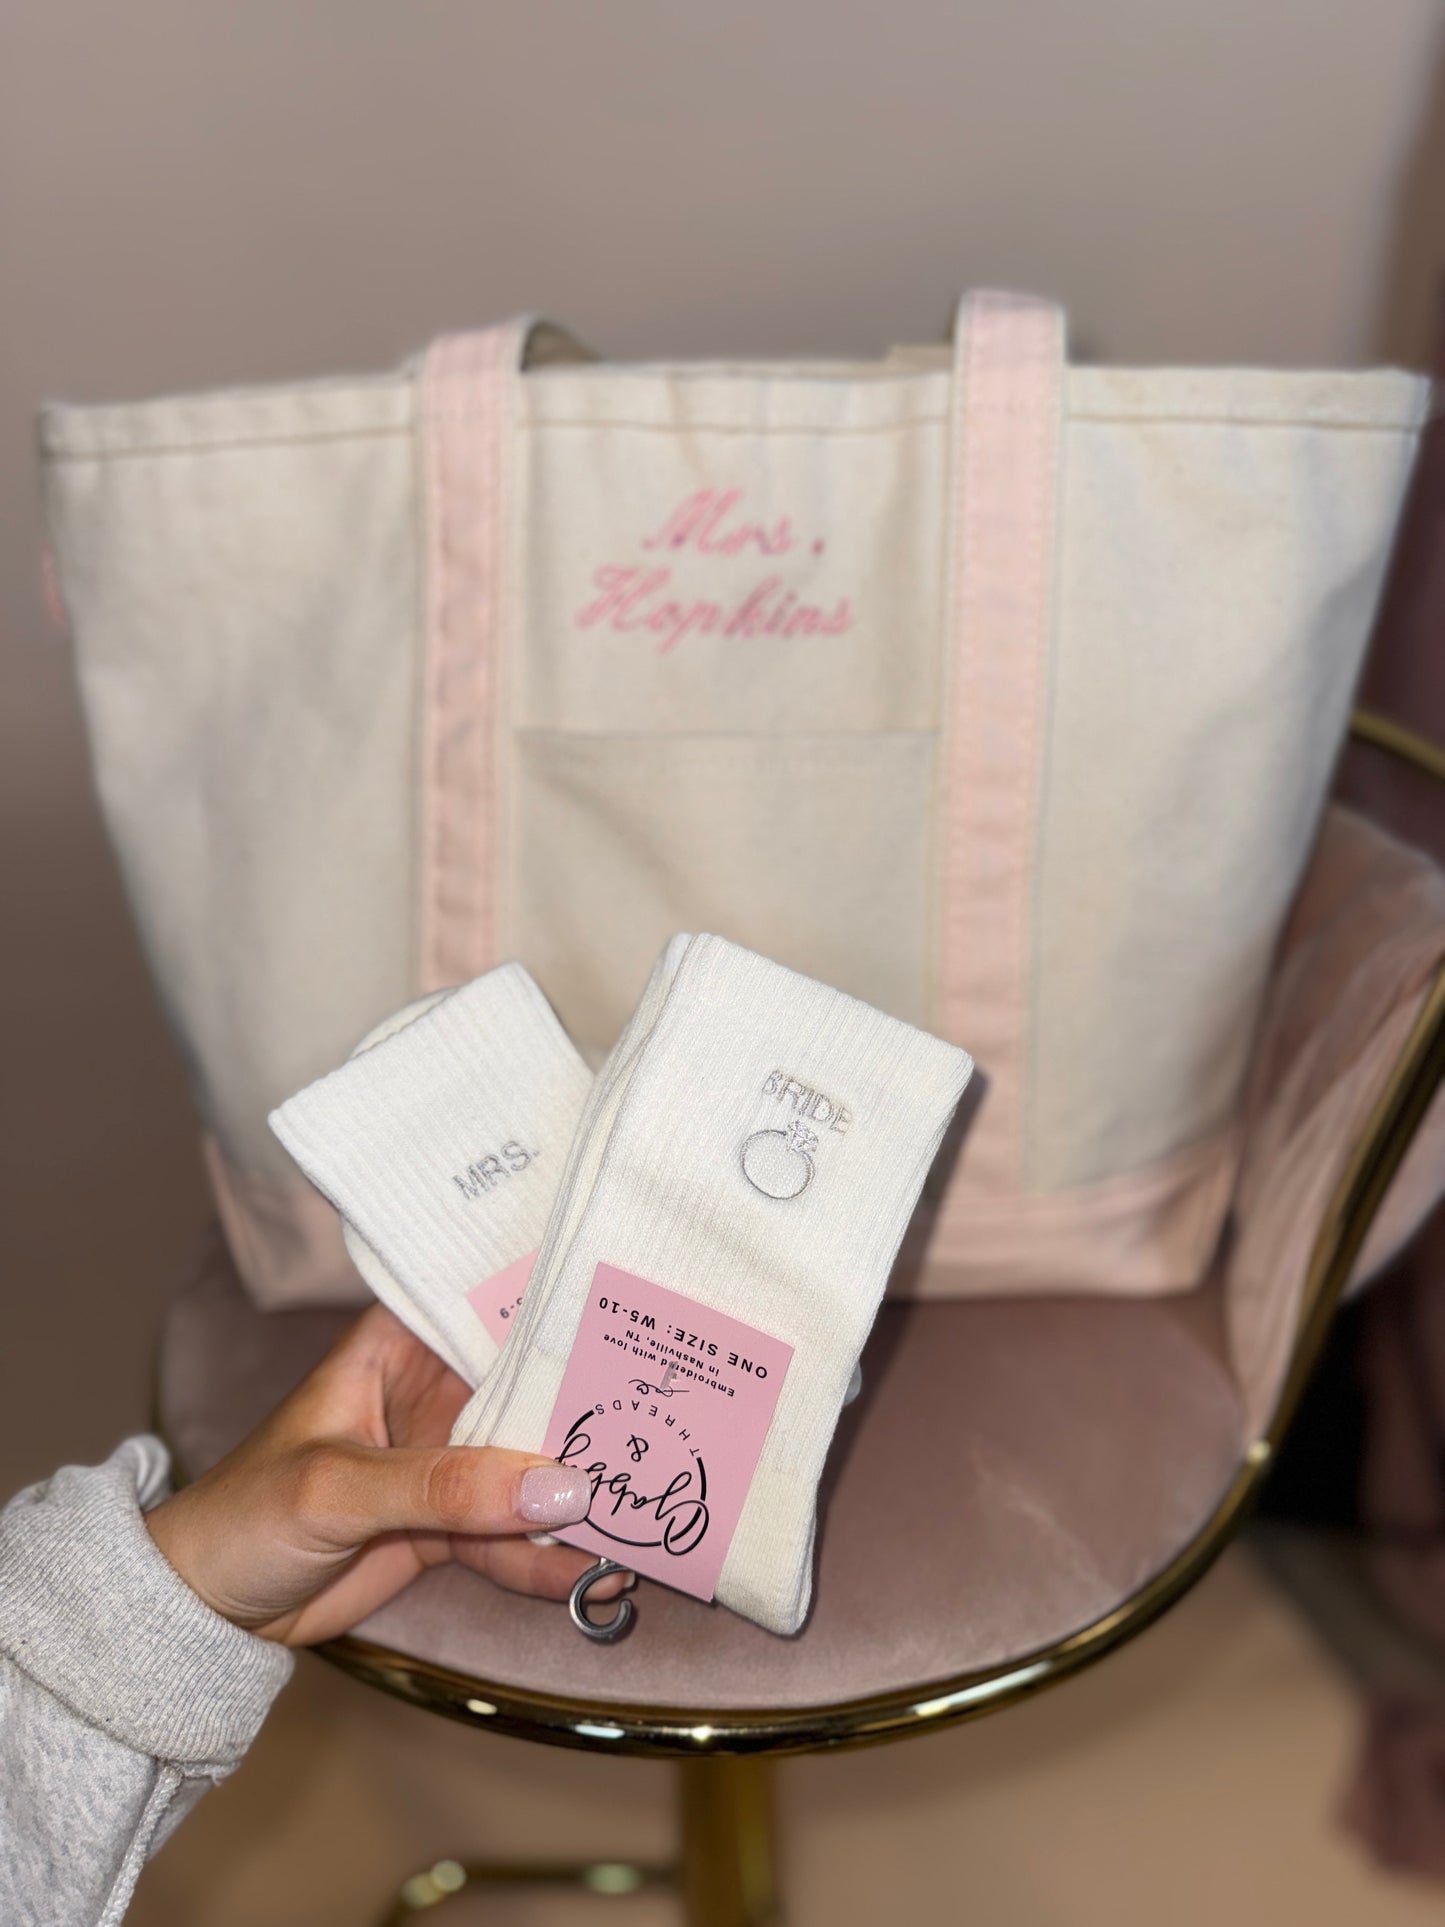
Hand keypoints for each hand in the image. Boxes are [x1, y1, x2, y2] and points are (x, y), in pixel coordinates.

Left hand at [144, 1303, 622, 1645]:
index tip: (637, 1314)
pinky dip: (556, 1559)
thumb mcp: (340, 1488)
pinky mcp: (452, 1526)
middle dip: (595, 1410)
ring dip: (585, 1495)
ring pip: (534, 1469)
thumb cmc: (245, 1516)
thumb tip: (559, 1487)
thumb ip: (445, 1486)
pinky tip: (604, 1572)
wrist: (204, 1613)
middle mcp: (434, 1392)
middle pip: (533, 1390)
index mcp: (400, 1344)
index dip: (563, 1307)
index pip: (493, 1307)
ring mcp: (448, 1462)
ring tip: (652, 1512)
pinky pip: (517, 1538)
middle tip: (677, 1423)